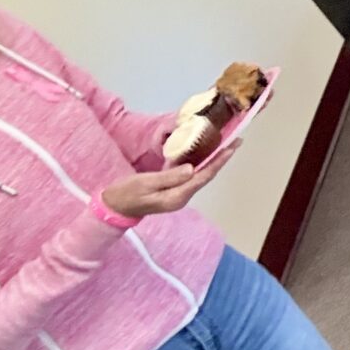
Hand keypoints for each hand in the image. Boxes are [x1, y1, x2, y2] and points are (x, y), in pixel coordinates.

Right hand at [101, 148, 236, 218]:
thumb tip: (192, 169)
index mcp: (177, 196)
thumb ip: (169, 177)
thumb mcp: (146, 182)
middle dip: (221, 159)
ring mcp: (178, 195)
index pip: (204, 176)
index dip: (219, 160)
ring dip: (213, 160)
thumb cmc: (127, 193)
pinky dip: (200, 163)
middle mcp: (182, 197)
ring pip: (201, 175)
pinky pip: (191, 176)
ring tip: (225, 145)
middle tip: (235, 142)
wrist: (114, 207)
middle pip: (206, 175)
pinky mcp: (173, 191)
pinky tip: (204, 154)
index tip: (232, 147)